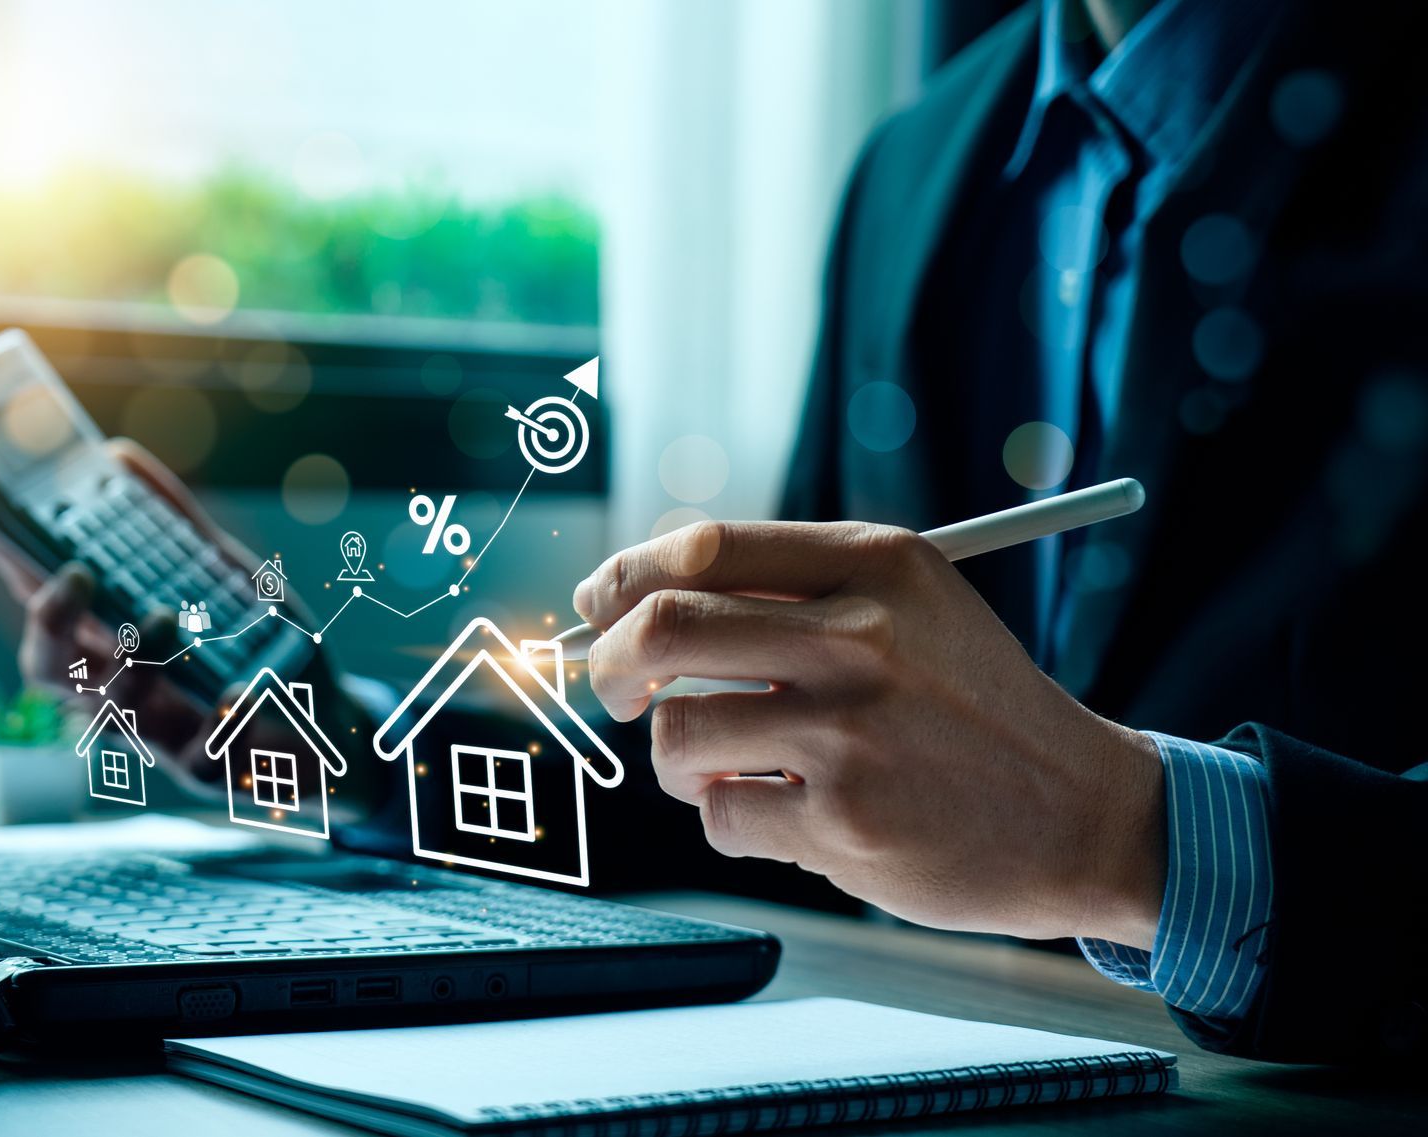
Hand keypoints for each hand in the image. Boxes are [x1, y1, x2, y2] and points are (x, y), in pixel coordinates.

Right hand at [0, 439, 249, 794]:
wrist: (332, 724)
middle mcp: (122, 694)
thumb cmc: (263, 649)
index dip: (14, 568)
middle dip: (49, 623)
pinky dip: (218, 720)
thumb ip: (174, 524)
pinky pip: (197, 756)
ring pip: (112, 715)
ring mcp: (160, 737)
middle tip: (79, 573)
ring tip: (163, 615)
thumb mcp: (224, 576)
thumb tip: (120, 457)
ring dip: (132, 660)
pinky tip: (240, 689)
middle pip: (49, 672)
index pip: (46, 607)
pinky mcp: (208, 771)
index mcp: (113, 647)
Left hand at [573, 520, 1164, 946]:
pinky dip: (734, 820)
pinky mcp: (844, 822)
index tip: (601, 605)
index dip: (626, 577)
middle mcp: (860, 638)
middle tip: (618, 688)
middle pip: (664, 628)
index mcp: (876, 565)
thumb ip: (793, 588)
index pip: (703, 548)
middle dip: (614, 663)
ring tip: (733, 767)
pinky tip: (792, 815)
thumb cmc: (972, 708)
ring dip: (680, 761)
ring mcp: (850, 733)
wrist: (1081, 813)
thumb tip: (633, 597)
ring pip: (677, 736)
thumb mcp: (912, 606)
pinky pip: (722, 817)